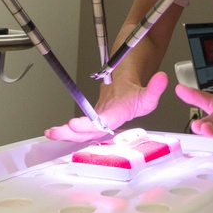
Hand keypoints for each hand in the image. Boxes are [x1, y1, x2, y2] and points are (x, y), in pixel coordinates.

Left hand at [44, 71, 168, 141]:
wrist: (129, 98)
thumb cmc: (137, 98)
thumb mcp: (148, 93)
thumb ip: (155, 87)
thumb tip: (162, 78)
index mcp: (118, 117)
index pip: (102, 123)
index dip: (88, 124)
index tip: (74, 124)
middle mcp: (105, 124)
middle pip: (87, 132)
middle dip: (71, 133)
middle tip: (57, 132)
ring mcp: (96, 125)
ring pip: (80, 133)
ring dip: (65, 134)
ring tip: (50, 133)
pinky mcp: (90, 123)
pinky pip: (77, 130)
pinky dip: (65, 131)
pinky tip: (52, 132)